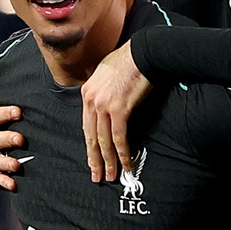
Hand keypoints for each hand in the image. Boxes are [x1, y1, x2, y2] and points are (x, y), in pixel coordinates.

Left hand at [81, 42, 150, 182]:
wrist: (144, 52)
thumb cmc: (130, 61)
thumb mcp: (106, 75)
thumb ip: (102, 92)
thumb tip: (106, 105)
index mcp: (87, 93)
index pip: (86, 125)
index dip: (89, 145)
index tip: (92, 159)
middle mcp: (92, 100)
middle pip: (91, 136)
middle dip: (94, 159)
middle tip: (96, 176)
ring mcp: (104, 105)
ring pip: (104, 140)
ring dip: (108, 161)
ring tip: (110, 176)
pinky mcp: (120, 109)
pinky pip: (119, 137)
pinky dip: (123, 153)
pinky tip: (126, 164)